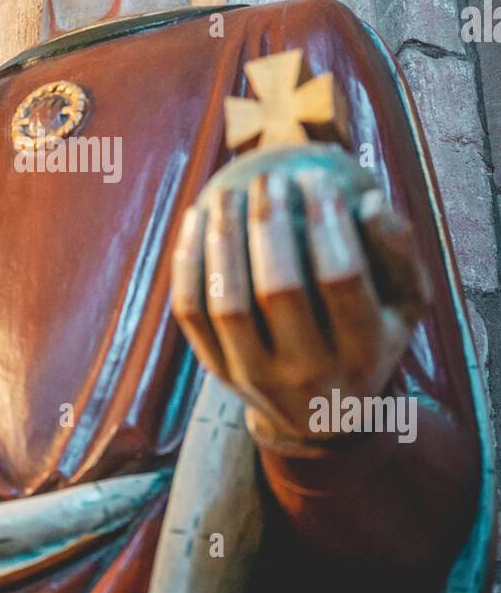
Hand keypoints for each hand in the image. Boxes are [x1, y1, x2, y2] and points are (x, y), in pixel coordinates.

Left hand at [171, 148, 430, 449]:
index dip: (328, 222)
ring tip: (227, 193)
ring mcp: (256, 378)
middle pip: (280, 289)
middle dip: (271, 225)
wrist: (322, 416)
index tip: (316, 177)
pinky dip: (188, 262)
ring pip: (228, 303)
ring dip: (223, 240)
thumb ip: (398, 255)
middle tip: (268, 180)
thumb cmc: (369, 335)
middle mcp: (308, 373)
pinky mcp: (217, 371)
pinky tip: (196, 218)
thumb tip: (369, 201)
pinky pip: (191, 312)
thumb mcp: (403, 304)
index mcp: (362, 353)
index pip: (341, 278)